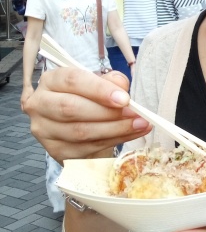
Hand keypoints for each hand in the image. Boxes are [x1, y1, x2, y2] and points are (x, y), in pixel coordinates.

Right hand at [23, 67, 151, 161]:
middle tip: (135, 114)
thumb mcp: (99, 83)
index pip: (72, 80)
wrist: (79, 124)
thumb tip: (121, 87)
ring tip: (140, 124)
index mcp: (51, 80)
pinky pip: (87, 148)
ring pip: (80, 132)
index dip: (99, 89)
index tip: (124, 99)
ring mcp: (45, 130)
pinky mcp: (55, 151)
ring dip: (115, 129)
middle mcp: (40, 104)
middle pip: (71, 108)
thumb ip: (110, 81)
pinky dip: (114, 141)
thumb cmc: (89, 98)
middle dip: (108, 112)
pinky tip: (132, 134)